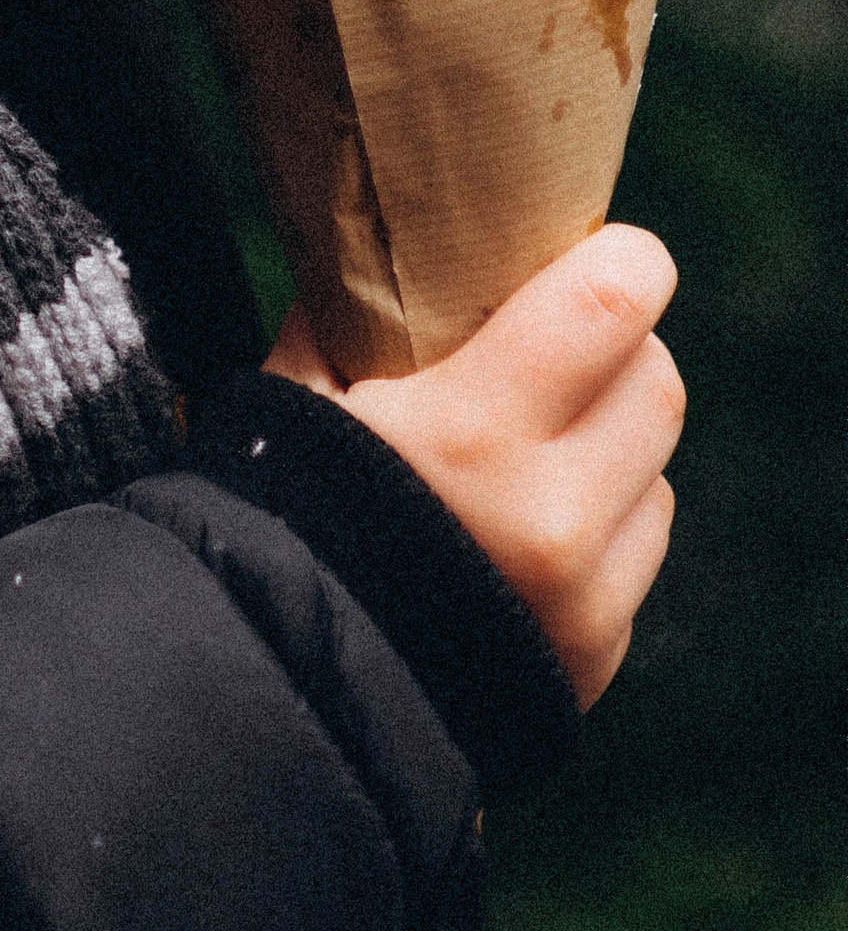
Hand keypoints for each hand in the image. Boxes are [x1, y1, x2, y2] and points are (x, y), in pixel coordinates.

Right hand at [262, 226, 684, 708]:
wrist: (277, 692)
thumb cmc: (272, 519)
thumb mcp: (294, 396)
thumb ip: (350, 314)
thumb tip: (389, 238)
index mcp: (473, 434)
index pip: (614, 306)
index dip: (626, 260)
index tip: (606, 247)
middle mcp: (551, 516)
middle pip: (657, 383)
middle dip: (621, 348)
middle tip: (564, 341)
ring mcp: (586, 597)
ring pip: (656, 469)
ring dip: (613, 441)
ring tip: (532, 446)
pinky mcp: (598, 652)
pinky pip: (636, 551)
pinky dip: (601, 523)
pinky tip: (524, 528)